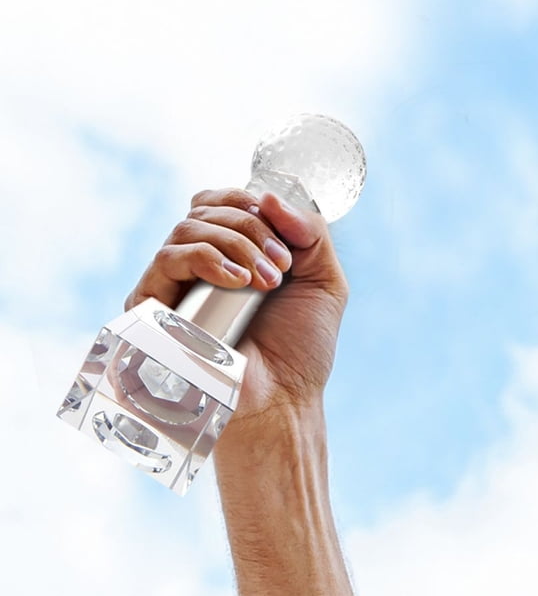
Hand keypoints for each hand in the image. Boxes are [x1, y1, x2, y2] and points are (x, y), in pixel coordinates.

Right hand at [126, 189, 346, 422]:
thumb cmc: (301, 352)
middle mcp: (199, 264)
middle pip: (205, 208)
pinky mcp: (155, 305)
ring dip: (235, 244)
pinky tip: (238, 283)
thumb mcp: (324, 283)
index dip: (253, 206)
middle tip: (282, 269)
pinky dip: (206, 259)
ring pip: (188, 228)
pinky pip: (168, 258)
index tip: (289, 246)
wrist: (283, 402)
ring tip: (266, 283)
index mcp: (232, 254)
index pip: (223, 201)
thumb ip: (310, 232)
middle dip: (251, 228)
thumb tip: (266, 193)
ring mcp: (175, 283)